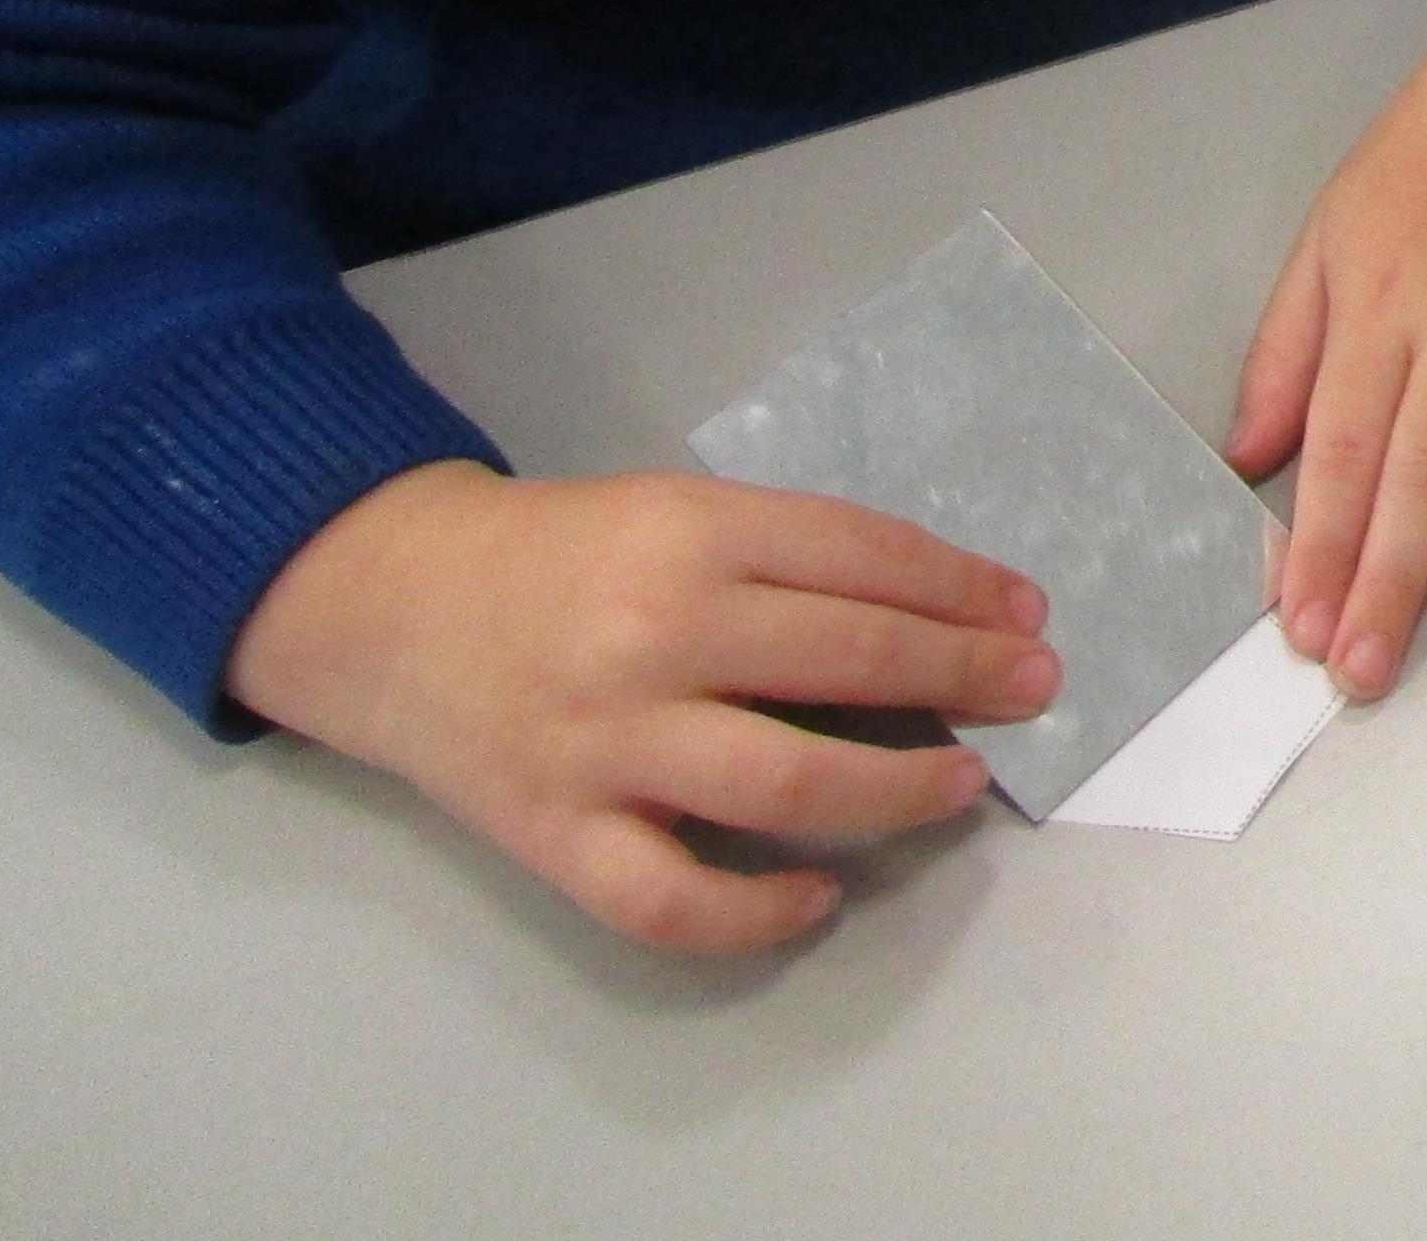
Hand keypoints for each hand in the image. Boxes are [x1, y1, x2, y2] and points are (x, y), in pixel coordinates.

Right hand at [222, 459, 1050, 953]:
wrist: (392, 607)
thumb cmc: (564, 555)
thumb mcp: (678, 513)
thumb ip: (787, 557)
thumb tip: (939, 614)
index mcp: (692, 534)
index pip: (866, 559)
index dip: (963, 589)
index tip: (1026, 615)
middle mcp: (655, 635)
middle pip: (850, 660)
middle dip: (965, 676)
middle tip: (1034, 688)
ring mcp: (605, 744)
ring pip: (787, 785)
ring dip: (899, 792)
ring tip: (962, 783)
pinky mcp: (556, 833)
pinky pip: (673, 900)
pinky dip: (759, 913)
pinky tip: (820, 892)